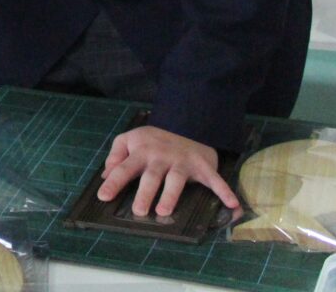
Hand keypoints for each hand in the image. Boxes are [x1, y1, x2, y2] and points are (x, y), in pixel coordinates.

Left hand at [98, 125, 240, 217]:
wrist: (187, 124)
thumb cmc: (153, 140)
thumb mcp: (129, 140)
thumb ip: (116, 156)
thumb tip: (105, 175)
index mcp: (141, 152)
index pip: (124, 168)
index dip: (113, 182)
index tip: (103, 196)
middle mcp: (161, 157)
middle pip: (151, 176)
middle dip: (145, 193)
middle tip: (138, 210)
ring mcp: (182, 161)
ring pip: (176, 179)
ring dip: (171, 195)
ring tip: (163, 211)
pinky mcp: (202, 166)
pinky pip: (214, 179)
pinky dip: (224, 191)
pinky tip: (232, 205)